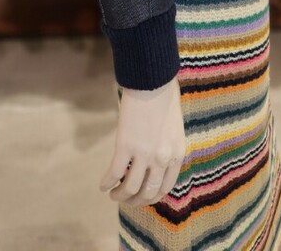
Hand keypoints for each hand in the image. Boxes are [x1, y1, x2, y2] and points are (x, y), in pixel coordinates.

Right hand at [100, 75, 185, 206]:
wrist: (153, 81)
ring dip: (120, 195)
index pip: (165, 188)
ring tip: (113, 194)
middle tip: (125, 199)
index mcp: (177, 154)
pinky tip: (103, 185)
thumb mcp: (174, 128)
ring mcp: (144, 154)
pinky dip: (107, 182)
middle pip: (147, 192)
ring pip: (130, 188)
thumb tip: (156, 163)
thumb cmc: (165, 97)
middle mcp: (162, 159)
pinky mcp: (125, 145)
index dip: (151, 197)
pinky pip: (114, 172)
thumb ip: (168, 147)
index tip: (142, 197)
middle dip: (135, 200)